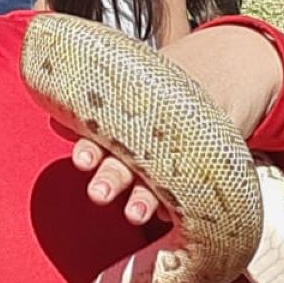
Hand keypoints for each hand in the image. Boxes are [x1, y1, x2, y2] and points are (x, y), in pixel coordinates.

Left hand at [67, 25, 283, 224]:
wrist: (228, 64)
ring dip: (143, 198)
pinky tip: (170, 218)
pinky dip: (179, 202)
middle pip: (127, 158)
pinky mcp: (208, 154)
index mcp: (127, 118)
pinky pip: (193, 182)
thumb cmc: (166, 88)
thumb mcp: (135, 90)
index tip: (82, 160)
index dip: (91, 148)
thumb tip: (55, 121)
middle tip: (98, 195)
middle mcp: (150, 135)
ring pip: (157, 176)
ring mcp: (179, 146)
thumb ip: (96, 112)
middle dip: (112, 177)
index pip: (103, 133)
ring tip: (133, 216)